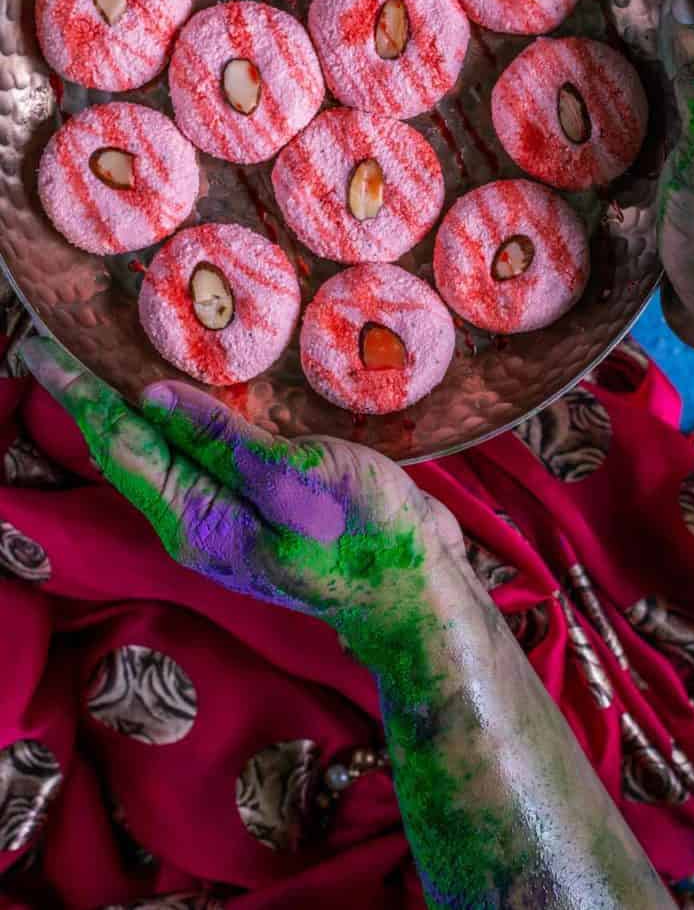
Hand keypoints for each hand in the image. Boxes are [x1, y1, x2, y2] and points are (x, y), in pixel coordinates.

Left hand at [20, 337, 468, 669]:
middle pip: (131, 449)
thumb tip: (151, 399)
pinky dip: (183, 418)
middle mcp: (199, 519)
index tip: (38, 350)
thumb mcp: (293, 479)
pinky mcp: (261, 502)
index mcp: (195, 518)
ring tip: (106, 358)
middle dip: (92, 398)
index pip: (120, 444)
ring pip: (165, 452)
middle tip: (57, 344)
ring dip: (133, 406)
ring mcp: (229, 514)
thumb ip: (222, 441)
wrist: (415, 592)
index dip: (79, 394)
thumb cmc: (363, 535)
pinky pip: (204, 454)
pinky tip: (189, 393)